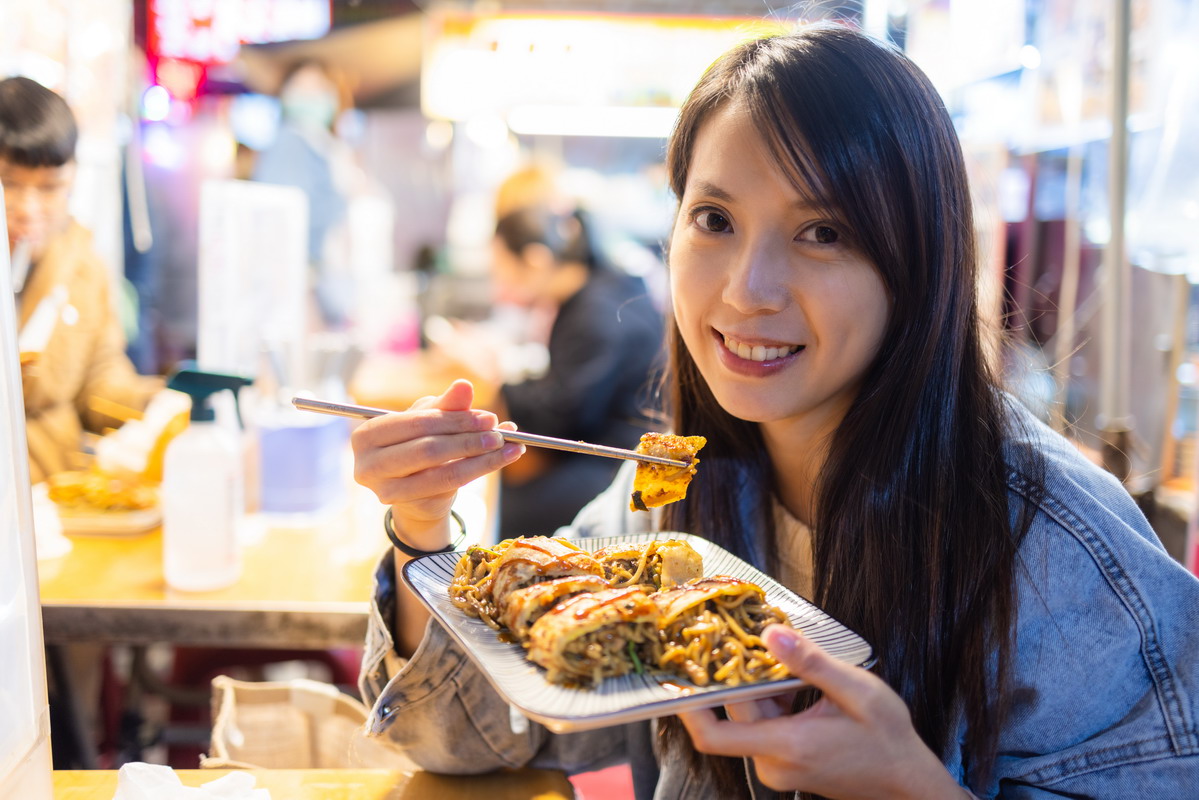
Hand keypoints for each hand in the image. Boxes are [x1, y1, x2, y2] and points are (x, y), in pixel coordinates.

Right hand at [351, 379, 523, 543]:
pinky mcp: (408, 508)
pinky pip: (450, 488)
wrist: (413, 492)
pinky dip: (480, 471)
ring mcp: (385, 491)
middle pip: (428, 449)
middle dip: (468, 439)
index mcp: (367, 435)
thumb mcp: (429, 420)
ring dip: (481, 459)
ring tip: (508, 447)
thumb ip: (446, 405)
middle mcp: (368, 465)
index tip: (488, 417)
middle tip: (498, 433)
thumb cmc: (418, 445)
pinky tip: (502, 460)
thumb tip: (465, 385)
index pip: (417, 424)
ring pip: (443, 472)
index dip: (455, 419)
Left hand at [677, 625, 968, 799]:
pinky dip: (770, 700)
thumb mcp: (857, 692)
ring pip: (748, 717)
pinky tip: (790, 679)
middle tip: (732, 633)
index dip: (688, 706)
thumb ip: (810, 663)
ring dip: (755, 686)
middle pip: (733, 714)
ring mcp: (776, 766)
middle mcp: (773, 762)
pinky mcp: (783, 763)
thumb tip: (769, 632)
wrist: (907, 781)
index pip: (713, 735)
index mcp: (786, 745)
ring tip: (770, 649)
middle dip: (732, 676)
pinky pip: (763, 726)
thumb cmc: (887, 738)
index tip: (679, 671)